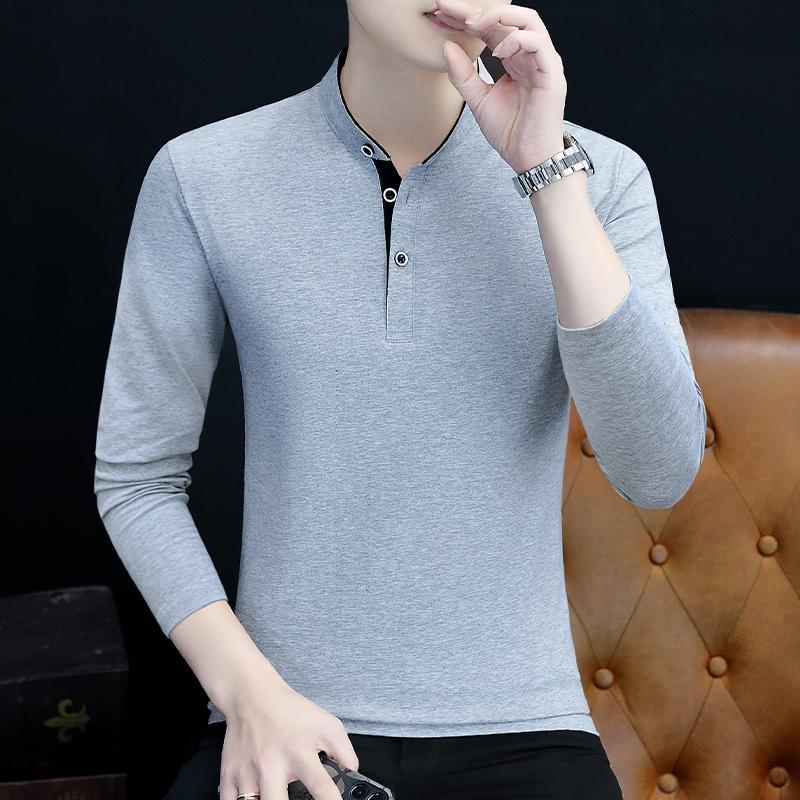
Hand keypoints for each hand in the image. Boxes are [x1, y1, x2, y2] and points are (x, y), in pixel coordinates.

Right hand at [219, 679, 358, 799]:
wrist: (253, 696)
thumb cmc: (291, 712)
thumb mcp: (328, 725)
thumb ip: (345, 753)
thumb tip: (353, 777)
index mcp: (300, 752)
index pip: (322, 787)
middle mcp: (272, 763)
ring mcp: (248, 771)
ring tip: (275, 796)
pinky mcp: (228, 774)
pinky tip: (254, 799)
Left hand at [435, 0, 567, 173]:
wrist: (528, 158)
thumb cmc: (510, 132)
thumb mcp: (478, 101)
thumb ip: (463, 75)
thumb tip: (446, 46)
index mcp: (514, 60)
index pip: (491, 29)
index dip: (467, 19)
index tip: (442, 14)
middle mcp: (530, 56)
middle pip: (508, 18)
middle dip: (478, 11)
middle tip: (451, 10)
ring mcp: (543, 62)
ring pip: (528, 20)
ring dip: (499, 17)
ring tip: (474, 23)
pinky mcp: (551, 73)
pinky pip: (538, 43)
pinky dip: (517, 40)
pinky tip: (497, 51)